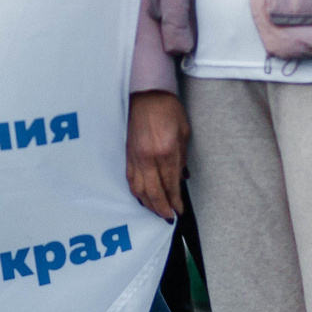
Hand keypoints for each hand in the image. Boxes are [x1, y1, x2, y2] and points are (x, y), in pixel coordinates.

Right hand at [126, 90, 188, 220]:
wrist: (145, 93)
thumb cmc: (167, 108)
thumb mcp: (184, 131)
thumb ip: (183, 157)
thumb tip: (181, 176)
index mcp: (166, 151)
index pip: (171, 184)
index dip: (175, 201)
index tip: (179, 210)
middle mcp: (149, 158)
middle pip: (154, 192)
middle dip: (162, 208)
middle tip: (168, 218)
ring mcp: (135, 157)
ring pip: (140, 189)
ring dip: (148, 204)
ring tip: (156, 211)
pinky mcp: (127, 155)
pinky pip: (131, 179)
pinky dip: (137, 192)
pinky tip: (142, 198)